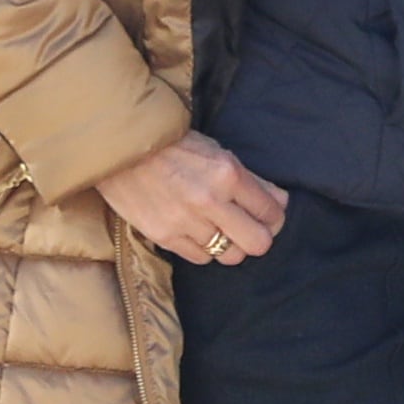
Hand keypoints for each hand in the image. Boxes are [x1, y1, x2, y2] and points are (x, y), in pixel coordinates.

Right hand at [97, 132, 291, 268]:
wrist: (123, 149)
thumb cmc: (174, 145)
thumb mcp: (217, 152)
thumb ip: (251, 180)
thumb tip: (280, 202)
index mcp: (229, 174)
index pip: (271, 212)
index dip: (275, 217)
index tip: (269, 217)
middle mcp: (210, 201)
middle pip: (258, 243)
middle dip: (260, 237)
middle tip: (251, 230)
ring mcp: (186, 221)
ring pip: (230, 256)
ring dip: (231, 246)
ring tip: (223, 232)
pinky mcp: (164, 236)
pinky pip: (200, 258)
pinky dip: (204, 249)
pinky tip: (199, 233)